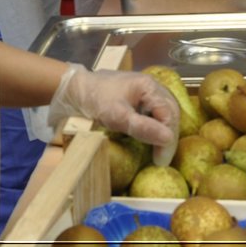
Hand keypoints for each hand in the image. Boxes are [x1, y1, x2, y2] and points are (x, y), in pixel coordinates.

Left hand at [48, 65, 178, 162]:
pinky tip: (152, 137)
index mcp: (149, 86)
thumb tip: (168, 138)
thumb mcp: (117, 116)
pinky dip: (156, 125)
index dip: (168, 139)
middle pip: (170, 112)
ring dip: (164, 131)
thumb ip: (143, 127)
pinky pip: (154, 111)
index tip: (161, 160)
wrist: (75, 89)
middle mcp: (152, 85)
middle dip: (169, 136)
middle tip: (161, 159)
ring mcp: (146, 90)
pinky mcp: (139, 96)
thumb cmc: (95, 100)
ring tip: (159, 151)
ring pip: (164, 111)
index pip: (169, 114)